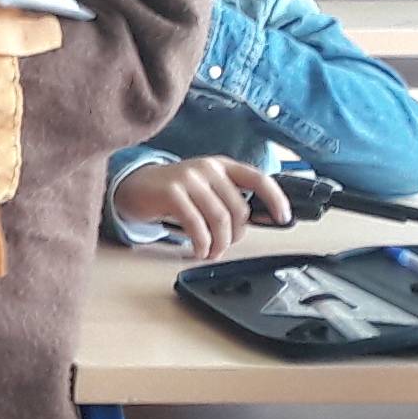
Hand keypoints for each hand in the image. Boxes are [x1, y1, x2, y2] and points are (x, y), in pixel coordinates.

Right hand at [113, 155, 288, 258]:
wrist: (134, 187)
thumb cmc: (175, 192)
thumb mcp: (205, 189)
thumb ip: (228, 199)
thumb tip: (258, 222)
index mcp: (222, 166)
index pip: (258, 179)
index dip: (275, 199)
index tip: (283, 218)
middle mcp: (208, 168)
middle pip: (237, 209)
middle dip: (235, 236)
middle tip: (225, 247)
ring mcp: (189, 178)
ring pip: (219, 218)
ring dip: (219, 243)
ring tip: (212, 252)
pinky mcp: (171, 192)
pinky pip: (196, 224)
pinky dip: (202, 243)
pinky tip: (199, 250)